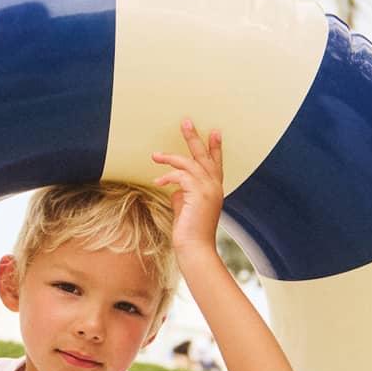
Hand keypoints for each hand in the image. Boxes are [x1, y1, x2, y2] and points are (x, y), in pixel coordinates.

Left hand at [151, 118, 223, 255]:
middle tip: (186, 121)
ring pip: (190, 162)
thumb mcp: (186, 208)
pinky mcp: (198, 193)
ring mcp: (209, 189)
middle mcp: (215, 186)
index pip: (216, 163)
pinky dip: (168, 176)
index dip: (215, 147)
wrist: (194, 249)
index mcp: (214, 189)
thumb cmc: (189, 232)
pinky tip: (157, 182)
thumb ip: (182, 193)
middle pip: (205, 156)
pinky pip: (181, 175)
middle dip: (195, 137)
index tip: (214, 132)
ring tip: (155, 155)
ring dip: (170, 157)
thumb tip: (173, 186)